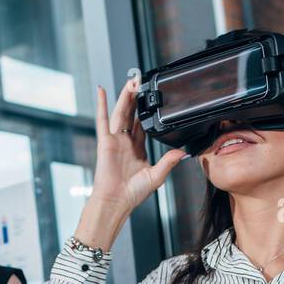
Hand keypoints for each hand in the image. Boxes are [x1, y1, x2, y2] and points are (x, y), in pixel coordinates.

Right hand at [88, 78, 186, 216]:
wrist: (117, 201)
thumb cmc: (132, 193)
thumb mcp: (157, 176)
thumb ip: (168, 162)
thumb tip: (182, 152)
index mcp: (136, 148)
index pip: (142, 124)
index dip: (146, 111)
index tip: (151, 98)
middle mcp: (125, 142)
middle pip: (131, 114)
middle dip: (135, 98)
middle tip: (141, 82)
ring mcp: (114, 140)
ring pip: (120, 112)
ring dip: (125, 96)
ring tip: (131, 82)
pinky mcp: (105, 141)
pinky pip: (102, 120)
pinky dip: (101, 104)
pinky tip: (102, 90)